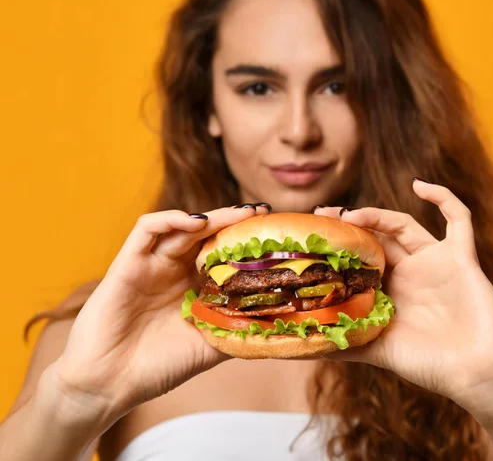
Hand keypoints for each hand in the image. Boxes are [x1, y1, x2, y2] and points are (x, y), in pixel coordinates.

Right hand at [51, 205, 263, 421]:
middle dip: (235, 220)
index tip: (273, 233)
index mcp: (193, 285)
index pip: (222, 251)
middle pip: (207, 233)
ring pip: (183, 226)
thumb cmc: (159, 367)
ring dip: (212, 217)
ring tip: (240, 214)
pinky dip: (170, 219)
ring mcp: (151, 263)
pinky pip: (146, 229)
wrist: (110, 385)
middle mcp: (174, 269)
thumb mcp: (209, 346)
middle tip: (261, 212)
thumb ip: (236, 329)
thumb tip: (277, 321)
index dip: (245, 240)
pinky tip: (195, 223)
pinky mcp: (127, 262)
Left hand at [319, 180, 492, 422]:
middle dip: (350, 224)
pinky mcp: (462, 257)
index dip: (339, 245)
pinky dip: (443, 198)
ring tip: (350, 213)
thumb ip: (345, 345)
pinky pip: (459, 220)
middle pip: (376, 237)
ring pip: (403, 225)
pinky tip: (419, 186)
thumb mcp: (378, 351)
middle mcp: (410, 272)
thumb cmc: (431, 366)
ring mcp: (435, 262)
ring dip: (378, 214)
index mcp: (391, 291)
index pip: (360, 258)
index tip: (312, 236)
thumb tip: (303, 349)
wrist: (480, 375)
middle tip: (322, 216)